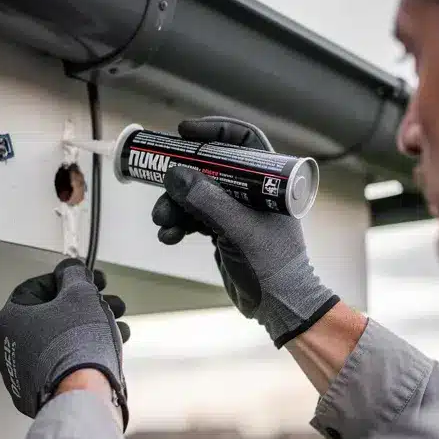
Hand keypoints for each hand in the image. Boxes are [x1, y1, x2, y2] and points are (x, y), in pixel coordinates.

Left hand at [0, 259, 130, 426]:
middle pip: (52, 316)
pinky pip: (62, 364)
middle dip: (85, 306)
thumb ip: (74, 275)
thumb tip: (70, 271)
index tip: (85, 280)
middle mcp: (9, 348)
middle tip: (107, 303)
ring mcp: (22, 373)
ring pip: (60, 341)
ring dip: (89, 329)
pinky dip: (81, 354)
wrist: (83, 391)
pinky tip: (106, 350)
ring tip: (116, 328)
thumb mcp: (81, 294)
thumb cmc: (76, 343)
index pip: (36, 288)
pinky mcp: (39, 394)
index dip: (66, 279)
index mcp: (10, 320)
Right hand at [151, 117, 338, 346]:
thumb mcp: (240, 230)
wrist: (279, 307)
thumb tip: (175, 175)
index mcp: (268, 181)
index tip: (184, 132)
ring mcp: (235, 210)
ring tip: (160, 219)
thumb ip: (208, 201)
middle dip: (182, 177)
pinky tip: (168, 235)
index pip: (242, 141)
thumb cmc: (274, 267)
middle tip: (159, 179)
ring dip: (174, 205)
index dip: (214, 131)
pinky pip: (193, 217)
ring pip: (196, 194)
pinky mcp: (222, 229)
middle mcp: (252, 191)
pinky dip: (178, 224)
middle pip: (209, 167)